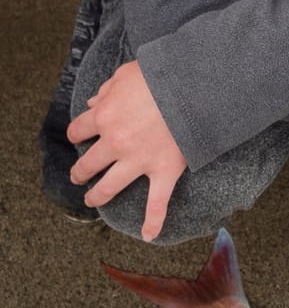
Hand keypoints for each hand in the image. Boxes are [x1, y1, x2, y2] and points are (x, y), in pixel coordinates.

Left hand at [66, 60, 187, 240]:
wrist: (193, 86)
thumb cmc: (161, 74)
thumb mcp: (126, 73)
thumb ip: (107, 88)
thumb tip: (93, 101)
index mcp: (104, 116)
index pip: (78, 130)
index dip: (77, 134)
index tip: (79, 136)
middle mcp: (115, 143)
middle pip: (88, 163)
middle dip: (80, 171)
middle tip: (79, 175)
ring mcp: (138, 161)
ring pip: (109, 187)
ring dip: (97, 195)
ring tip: (92, 199)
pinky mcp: (163, 171)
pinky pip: (157, 203)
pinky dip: (153, 221)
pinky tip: (148, 235)